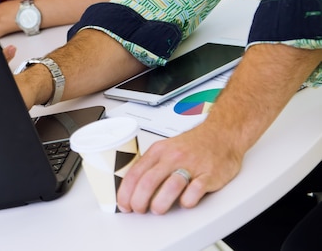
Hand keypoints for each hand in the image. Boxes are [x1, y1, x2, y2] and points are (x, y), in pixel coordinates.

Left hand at [117, 121, 242, 214]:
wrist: (221, 135)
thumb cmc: (193, 145)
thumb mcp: (166, 149)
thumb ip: (151, 166)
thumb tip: (132, 188)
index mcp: (159, 151)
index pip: (136, 173)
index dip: (126, 192)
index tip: (124, 204)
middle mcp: (173, 157)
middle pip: (149, 181)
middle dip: (139, 200)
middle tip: (139, 210)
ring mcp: (191, 166)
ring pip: (170, 186)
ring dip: (160, 203)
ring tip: (158, 209)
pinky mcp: (208, 175)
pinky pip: (195, 191)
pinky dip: (187, 201)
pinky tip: (184, 202)